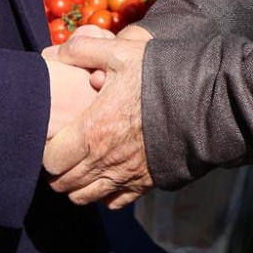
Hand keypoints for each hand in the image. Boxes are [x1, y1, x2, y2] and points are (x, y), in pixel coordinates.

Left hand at [43, 31, 153, 206]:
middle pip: (63, 183)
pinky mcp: (146, 184)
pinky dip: (103, 194)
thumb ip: (82, 50)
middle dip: (57, 170)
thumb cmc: (160, 76)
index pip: (50, 160)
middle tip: (62, 150)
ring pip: (84, 198)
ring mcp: (126, 176)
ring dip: (77, 184)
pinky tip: (107, 174)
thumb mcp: (121, 51)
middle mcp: (105, 161)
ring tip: (81, 164)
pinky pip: (113, 203)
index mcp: (92, 132)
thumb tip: (53, 54)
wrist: (207, 102)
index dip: (46, 150)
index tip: (51, 137)